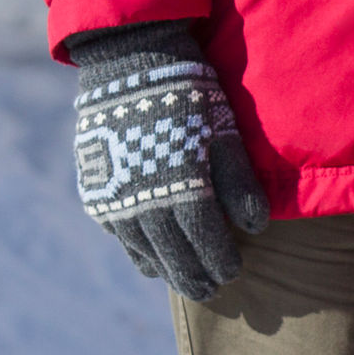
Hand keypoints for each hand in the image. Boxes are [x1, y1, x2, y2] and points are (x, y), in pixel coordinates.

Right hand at [72, 31, 269, 301]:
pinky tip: (148, 256)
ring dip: (164, 269)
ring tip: (183, 280)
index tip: (233, 273)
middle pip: (173, 256)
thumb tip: (256, 228)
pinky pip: (118, 233)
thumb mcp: (224, 131)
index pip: (206, 244)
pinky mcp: (96, 191)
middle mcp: (145, 205)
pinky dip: (136, 249)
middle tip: (210, 291)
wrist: (129, 63)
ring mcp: (115, 201)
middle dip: (194, 277)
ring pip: (143, 250)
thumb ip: (240, 182)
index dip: (220, 262)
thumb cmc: (188, 94)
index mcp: (182, 192)